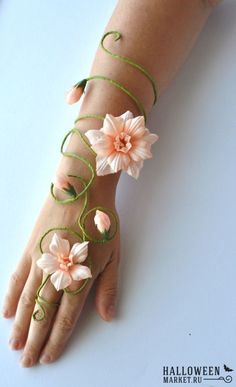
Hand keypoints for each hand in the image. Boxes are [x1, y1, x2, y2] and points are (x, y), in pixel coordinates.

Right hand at [2, 141, 119, 366]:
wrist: (81, 190)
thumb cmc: (101, 222)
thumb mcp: (114, 255)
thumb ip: (109, 288)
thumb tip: (107, 317)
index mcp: (80, 278)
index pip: (66, 318)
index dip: (56, 339)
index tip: (48, 356)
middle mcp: (56, 274)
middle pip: (42, 314)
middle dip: (35, 340)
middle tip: (26, 361)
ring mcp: (40, 262)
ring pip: (26, 301)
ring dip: (20, 326)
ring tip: (14, 345)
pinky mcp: (30, 249)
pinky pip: (17, 278)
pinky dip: (10, 297)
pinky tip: (5, 312)